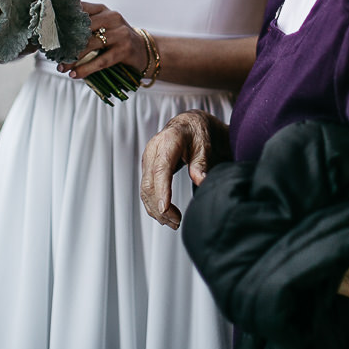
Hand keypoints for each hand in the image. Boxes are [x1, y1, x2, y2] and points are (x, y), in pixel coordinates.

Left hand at [58, 2, 147, 78]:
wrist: (143, 50)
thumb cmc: (116, 38)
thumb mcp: (103, 25)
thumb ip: (85, 23)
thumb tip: (55, 31)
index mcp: (103, 10)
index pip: (80, 8)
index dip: (63, 16)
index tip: (47, 25)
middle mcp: (112, 18)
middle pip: (83, 27)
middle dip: (65, 41)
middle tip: (52, 51)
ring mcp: (119, 33)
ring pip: (89, 45)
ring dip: (73, 58)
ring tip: (61, 66)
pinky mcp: (124, 50)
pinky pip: (100, 61)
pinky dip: (85, 69)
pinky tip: (74, 74)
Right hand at [140, 111, 229, 229]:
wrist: (188, 125)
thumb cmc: (196, 133)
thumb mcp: (204, 145)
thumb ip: (201, 163)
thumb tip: (201, 181)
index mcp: (168, 140)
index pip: (161, 169)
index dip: (162, 190)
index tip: (165, 208)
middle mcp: (153, 150)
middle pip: (149, 183)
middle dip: (160, 207)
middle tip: (176, 221)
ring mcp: (148, 159)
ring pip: (145, 190)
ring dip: (156, 209)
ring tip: (173, 222)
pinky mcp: (147, 168)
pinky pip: (146, 189)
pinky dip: (153, 204)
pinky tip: (164, 215)